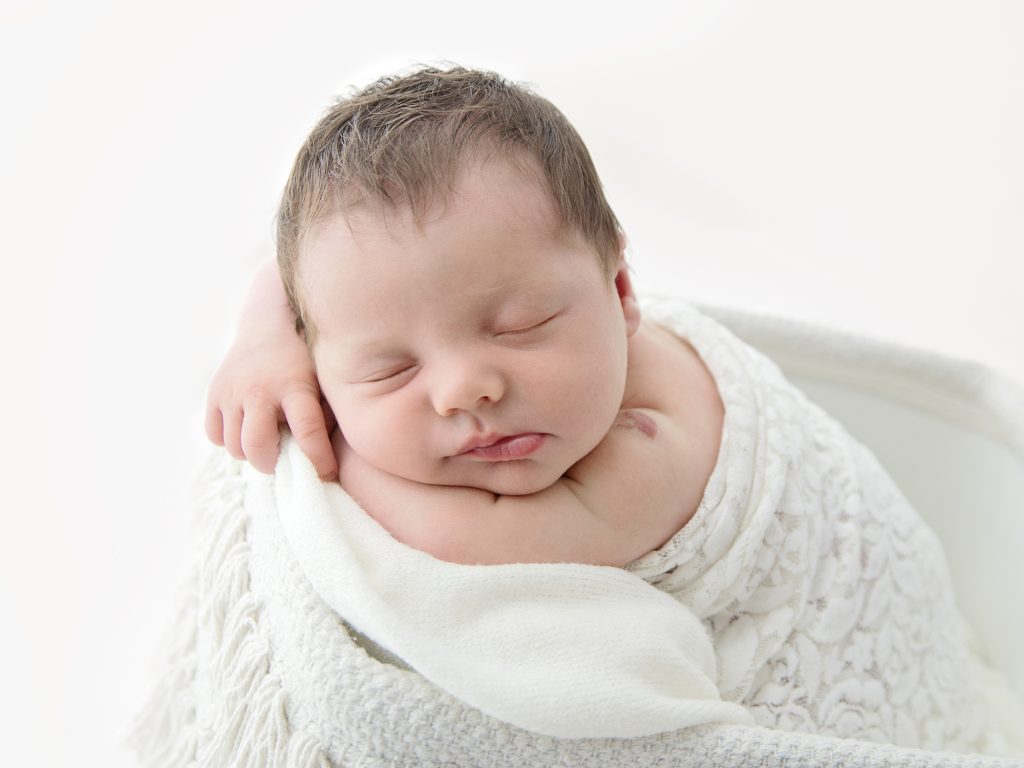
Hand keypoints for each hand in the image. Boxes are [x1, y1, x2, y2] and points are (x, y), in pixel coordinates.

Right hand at [205, 329, 337, 480]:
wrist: (271, 326)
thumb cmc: (307, 364)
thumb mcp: (325, 383)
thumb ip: (327, 417)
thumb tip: (327, 461)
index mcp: (294, 386)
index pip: (307, 432)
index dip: (318, 461)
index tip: (327, 475)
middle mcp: (259, 389)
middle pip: (256, 447)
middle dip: (272, 464)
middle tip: (283, 460)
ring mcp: (232, 391)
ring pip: (234, 446)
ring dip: (251, 453)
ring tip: (267, 441)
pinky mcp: (214, 393)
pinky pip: (215, 435)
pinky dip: (230, 440)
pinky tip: (248, 428)